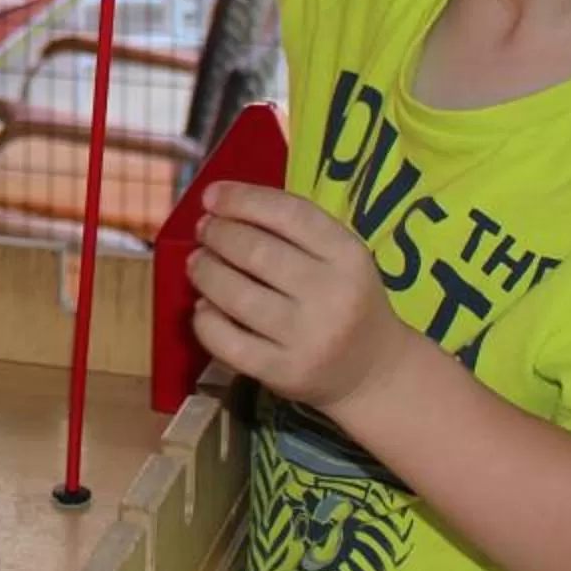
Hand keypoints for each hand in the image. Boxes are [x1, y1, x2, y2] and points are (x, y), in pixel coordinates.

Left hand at [188, 184, 414, 416]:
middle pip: (257, 253)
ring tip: (197, 263)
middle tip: (204, 231)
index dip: (242, 199)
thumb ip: (292, 230)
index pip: (289, 214)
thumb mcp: (339, 258)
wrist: (372, 372)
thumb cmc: (346, 300)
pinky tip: (203, 307)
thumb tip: (219, 204)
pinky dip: (205, 320)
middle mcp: (332, 295)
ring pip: (236, 295)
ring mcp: (308, 338)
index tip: (211, 196)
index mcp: (348, 256)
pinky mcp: (284, 373)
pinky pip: (228, 342)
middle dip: (219, 235)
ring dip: (205, 272)